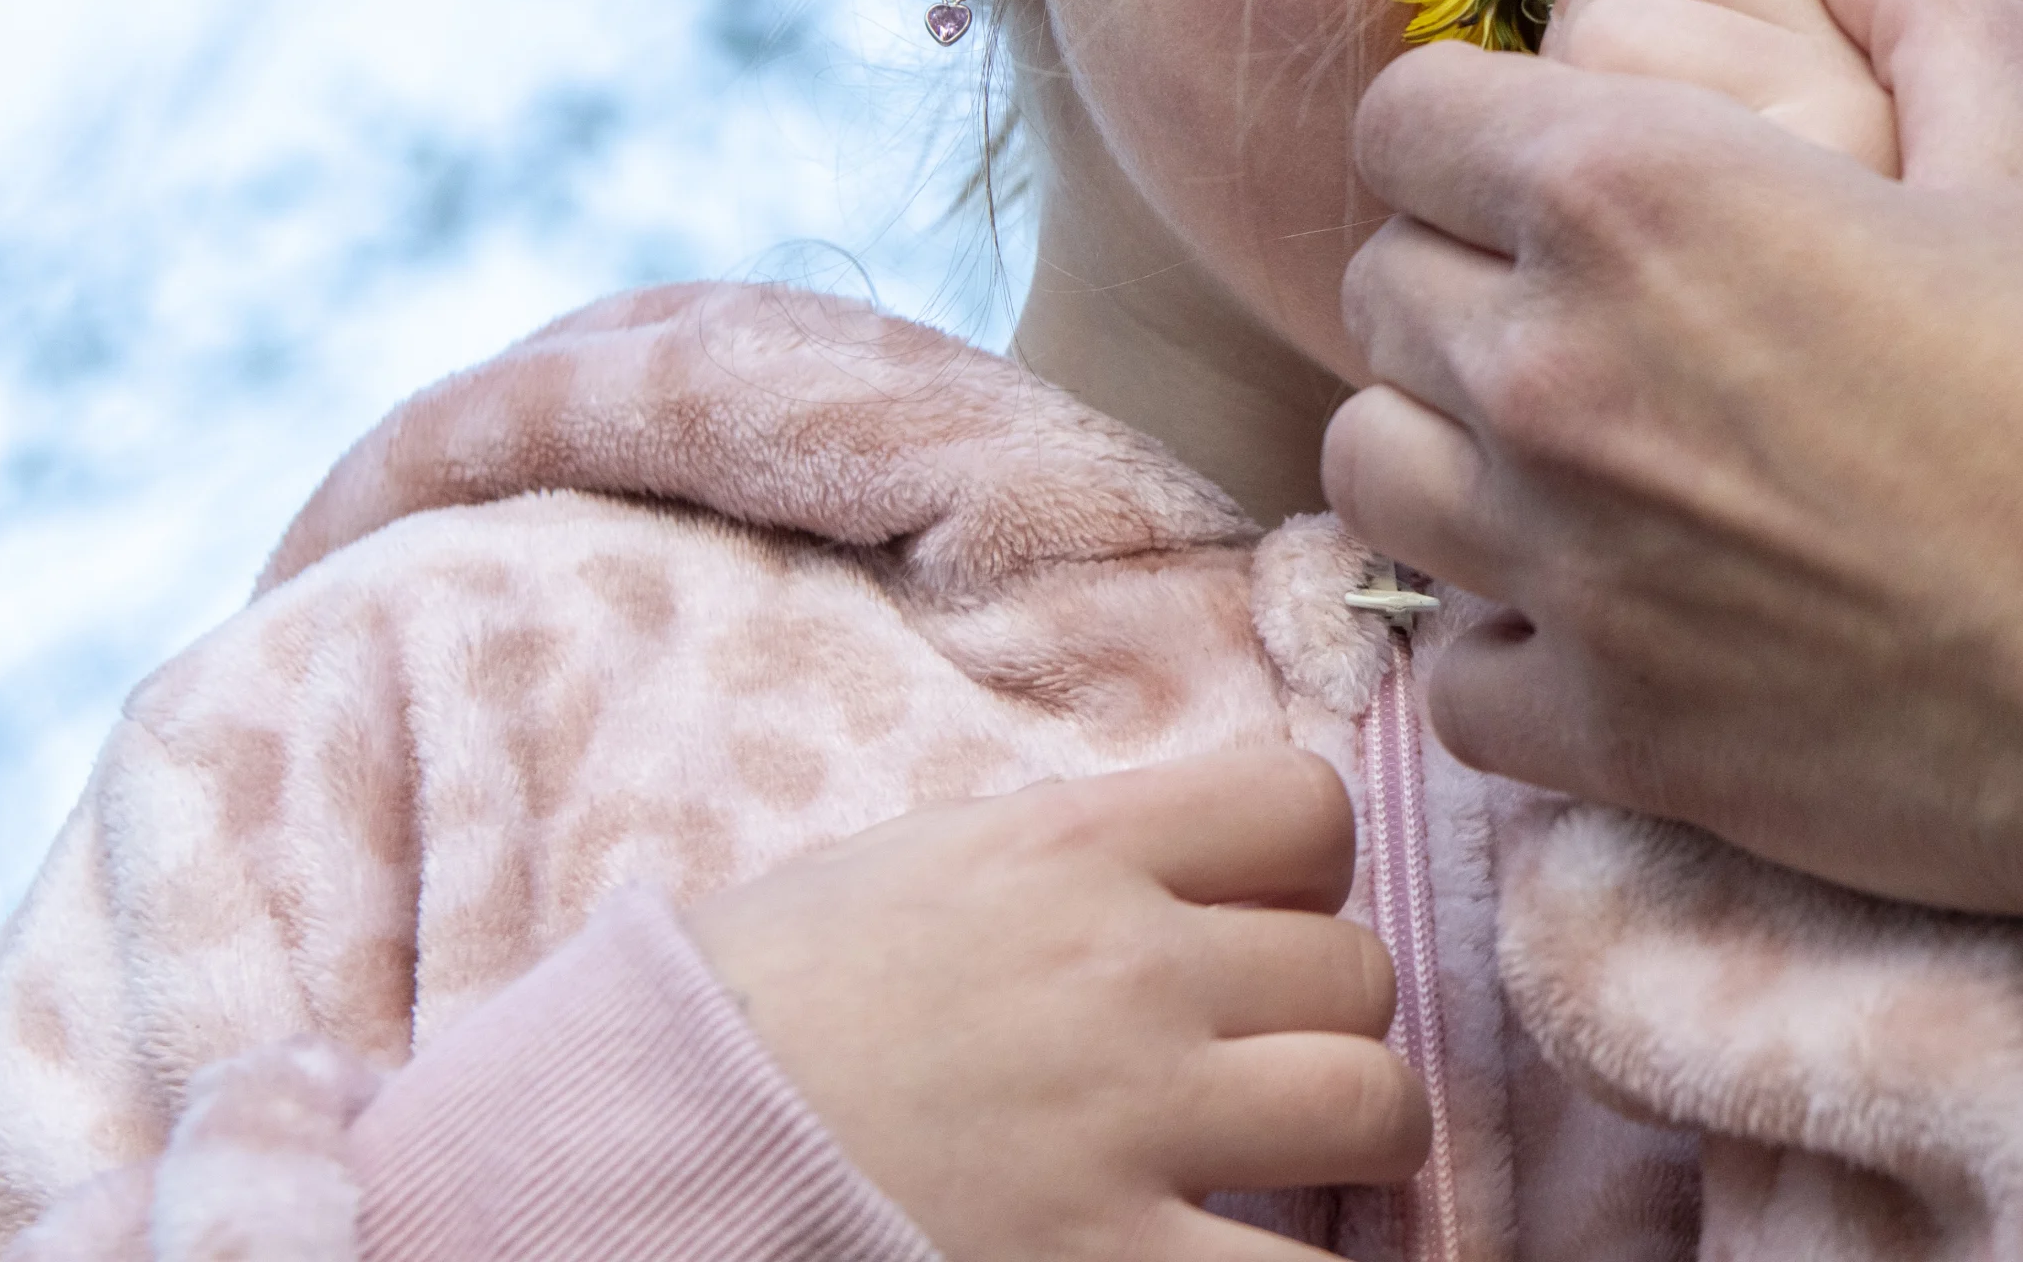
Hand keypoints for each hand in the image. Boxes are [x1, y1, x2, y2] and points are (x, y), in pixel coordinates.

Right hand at [681, 749, 1425, 1258]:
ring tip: (1291, 1167)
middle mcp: (1124, 972)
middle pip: (1354, 968)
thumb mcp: (912, 870)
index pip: (1306, 807)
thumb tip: (1183, 863)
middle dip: (1321, 1017)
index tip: (1262, 917)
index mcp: (1071, 850)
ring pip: (1375, 1104)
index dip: (1306, 871)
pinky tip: (1263, 1257)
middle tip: (1253, 1060)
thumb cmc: (761, 1010)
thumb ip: (1066, 858)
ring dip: (1350, 1139)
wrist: (646, 1152)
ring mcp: (1130, 1125)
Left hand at [1327, 0, 2022, 916]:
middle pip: (1381, 288)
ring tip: (1567, 453)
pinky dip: (1503, 639)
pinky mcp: (1606, 734)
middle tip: (1588, 302)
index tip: (1552, 157)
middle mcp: (1550, 371)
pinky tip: (1608, 616)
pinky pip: (1452, 672)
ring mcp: (1560, 565)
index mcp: (1633, 193)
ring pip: (1370, 467)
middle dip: (1464, 274)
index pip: (1406, 117)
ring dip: (1448, 444)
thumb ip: (1931, 21)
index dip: (1472, 123)